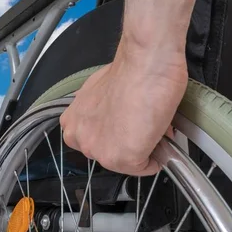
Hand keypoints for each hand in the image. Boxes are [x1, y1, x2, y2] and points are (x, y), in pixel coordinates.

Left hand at [59, 40, 187, 175]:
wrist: (145, 64)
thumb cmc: (129, 72)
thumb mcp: (101, 96)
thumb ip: (103, 116)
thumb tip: (120, 123)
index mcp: (72, 123)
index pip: (98, 142)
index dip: (119, 134)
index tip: (129, 125)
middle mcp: (80, 139)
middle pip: (112, 154)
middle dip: (130, 142)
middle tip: (143, 123)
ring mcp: (99, 151)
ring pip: (129, 162)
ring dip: (144, 148)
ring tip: (151, 125)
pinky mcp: (123, 158)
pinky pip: (147, 166)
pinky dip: (158, 155)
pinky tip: (158, 133)